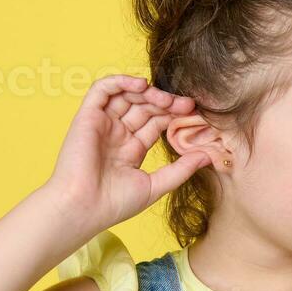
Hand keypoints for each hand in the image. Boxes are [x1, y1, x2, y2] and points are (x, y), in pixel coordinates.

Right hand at [42, 74, 213, 233]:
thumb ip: (181, 169)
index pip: (156, 123)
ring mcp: (102, 124)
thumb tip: (208, 156)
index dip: (174, 116)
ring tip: (166, 98)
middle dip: (166, 103)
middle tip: (187, 104)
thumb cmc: (114, 204)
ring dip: (148, 92)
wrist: (84, 208)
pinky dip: (120, 82)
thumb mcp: (155, 185)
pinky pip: (101, 90)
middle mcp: (116, 134)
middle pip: (144, 107)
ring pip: (126, 96)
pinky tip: (141, 85)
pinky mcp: (87, 117)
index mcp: (131, 149)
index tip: (195, 115)